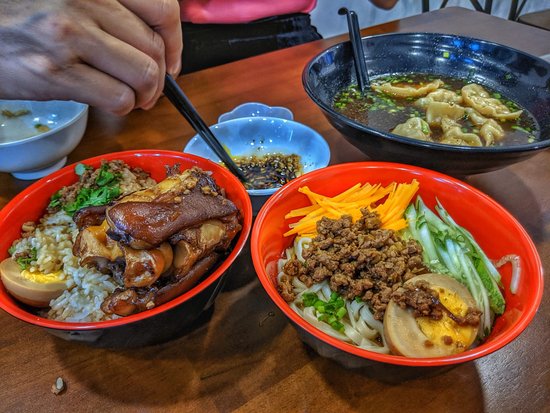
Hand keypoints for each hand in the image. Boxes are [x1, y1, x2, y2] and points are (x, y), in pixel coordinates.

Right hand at [0, 0, 181, 114]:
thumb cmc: (27, 17)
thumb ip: (113, 12)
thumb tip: (158, 44)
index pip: (162, 9)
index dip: (176, 41)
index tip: (172, 61)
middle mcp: (85, 2)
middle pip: (155, 48)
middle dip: (161, 77)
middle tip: (148, 88)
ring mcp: (70, 36)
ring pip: (144, 74)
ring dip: (145, 95)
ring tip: (133, 97)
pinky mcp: (57, 72)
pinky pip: (118, 98)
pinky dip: (123, 107)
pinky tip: (110, 102)